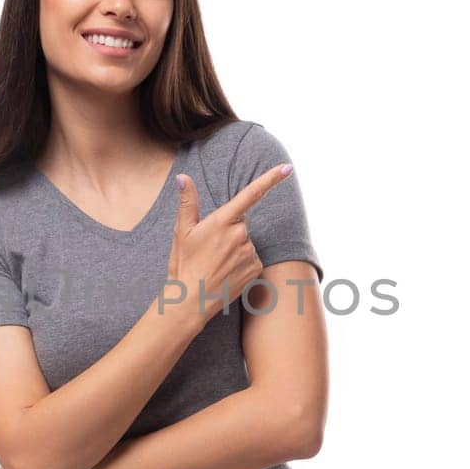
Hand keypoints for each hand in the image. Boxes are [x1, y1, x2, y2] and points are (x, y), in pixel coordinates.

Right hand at [168, 162, 292, 324]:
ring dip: (235, 248)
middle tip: (210, 247)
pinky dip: (242, 263)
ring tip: (216, 262)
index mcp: (222, 221)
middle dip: (230, 230)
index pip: (250, 194)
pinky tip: (227, 272)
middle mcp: (240, 235)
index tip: (287, 167)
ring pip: (246, 242)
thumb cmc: (184, 264)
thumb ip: (187, 201)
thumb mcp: (182, 231)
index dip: (270, 179)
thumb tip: (183, 177)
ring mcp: (249, 253)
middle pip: (242, 223)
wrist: (191, 300)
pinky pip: (252, 258)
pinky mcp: (256, 268)